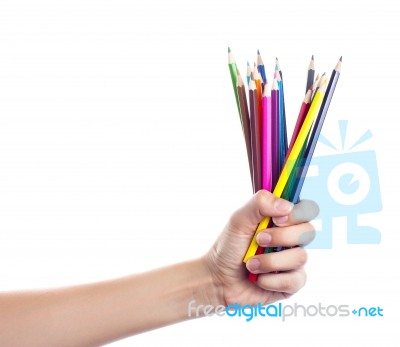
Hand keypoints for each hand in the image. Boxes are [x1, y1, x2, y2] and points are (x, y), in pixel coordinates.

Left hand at [203, 190, 318, 306]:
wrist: (219, 279)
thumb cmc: (229, 246)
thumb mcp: (239, 220)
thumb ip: (259, 204)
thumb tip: (286, 206)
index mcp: (281, 219)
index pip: (307, 209)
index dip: (298, 213)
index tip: (277, 219)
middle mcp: (291, 239)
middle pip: (308, 231)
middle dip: (281, 237)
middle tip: (259, 240)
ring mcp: (292, 261)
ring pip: (300, 257)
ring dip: (270, 261)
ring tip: (250, 264)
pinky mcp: (291, 283)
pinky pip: (295, 280)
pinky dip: (271, 280)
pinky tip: (258, 279)